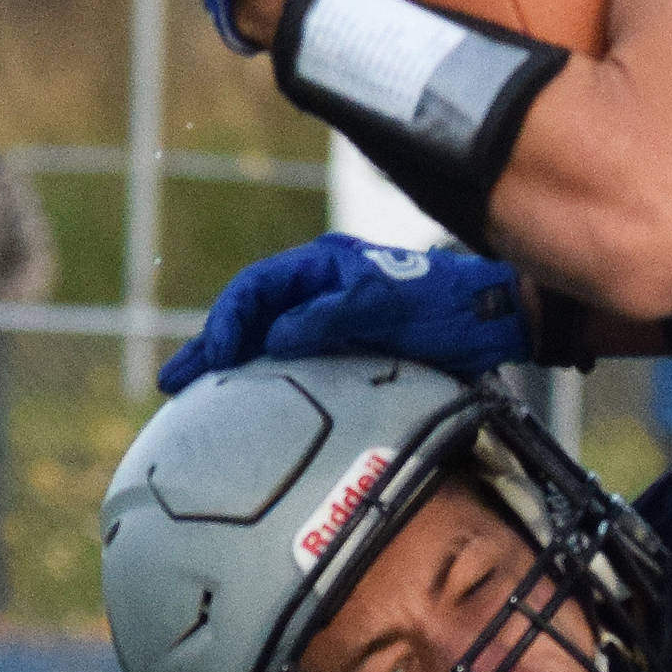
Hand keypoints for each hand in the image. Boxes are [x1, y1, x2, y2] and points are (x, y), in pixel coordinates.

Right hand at [159, 237, 531, 394]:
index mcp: (324, 265)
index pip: (257, 289)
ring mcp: (332, 318)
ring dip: (230, 367)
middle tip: (173, 383)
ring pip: (267, 341)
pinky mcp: (347, 348)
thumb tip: (275, 336)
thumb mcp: (390, 304)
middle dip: (211, 347)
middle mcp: (321, 288)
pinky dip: (264, 380)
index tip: (215, 359)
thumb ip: (333, 314)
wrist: (497, 320)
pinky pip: (293, 362)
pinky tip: (247, 405)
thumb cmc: (447, 306)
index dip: (228, 321)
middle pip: (251, 315)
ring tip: (191, 396)